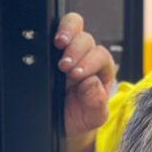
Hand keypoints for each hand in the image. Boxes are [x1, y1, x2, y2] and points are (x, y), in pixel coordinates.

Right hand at [55, 12, 115, 137]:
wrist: (62, 124)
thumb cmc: (80, 117)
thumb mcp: (92, 117)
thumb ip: (96, 103)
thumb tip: (92, 83)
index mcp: (102, 70)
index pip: (101, 56)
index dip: (89, 63)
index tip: (77, 75)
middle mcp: (87, 56)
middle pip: (86, 38)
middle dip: (76, 49)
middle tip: (65, 65)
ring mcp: (69, 50)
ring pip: (73, 26)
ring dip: (66, 32)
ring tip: (58, 44)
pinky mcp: (52, 49)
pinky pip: (54, 31)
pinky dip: (51, 33)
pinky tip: (49, 43)